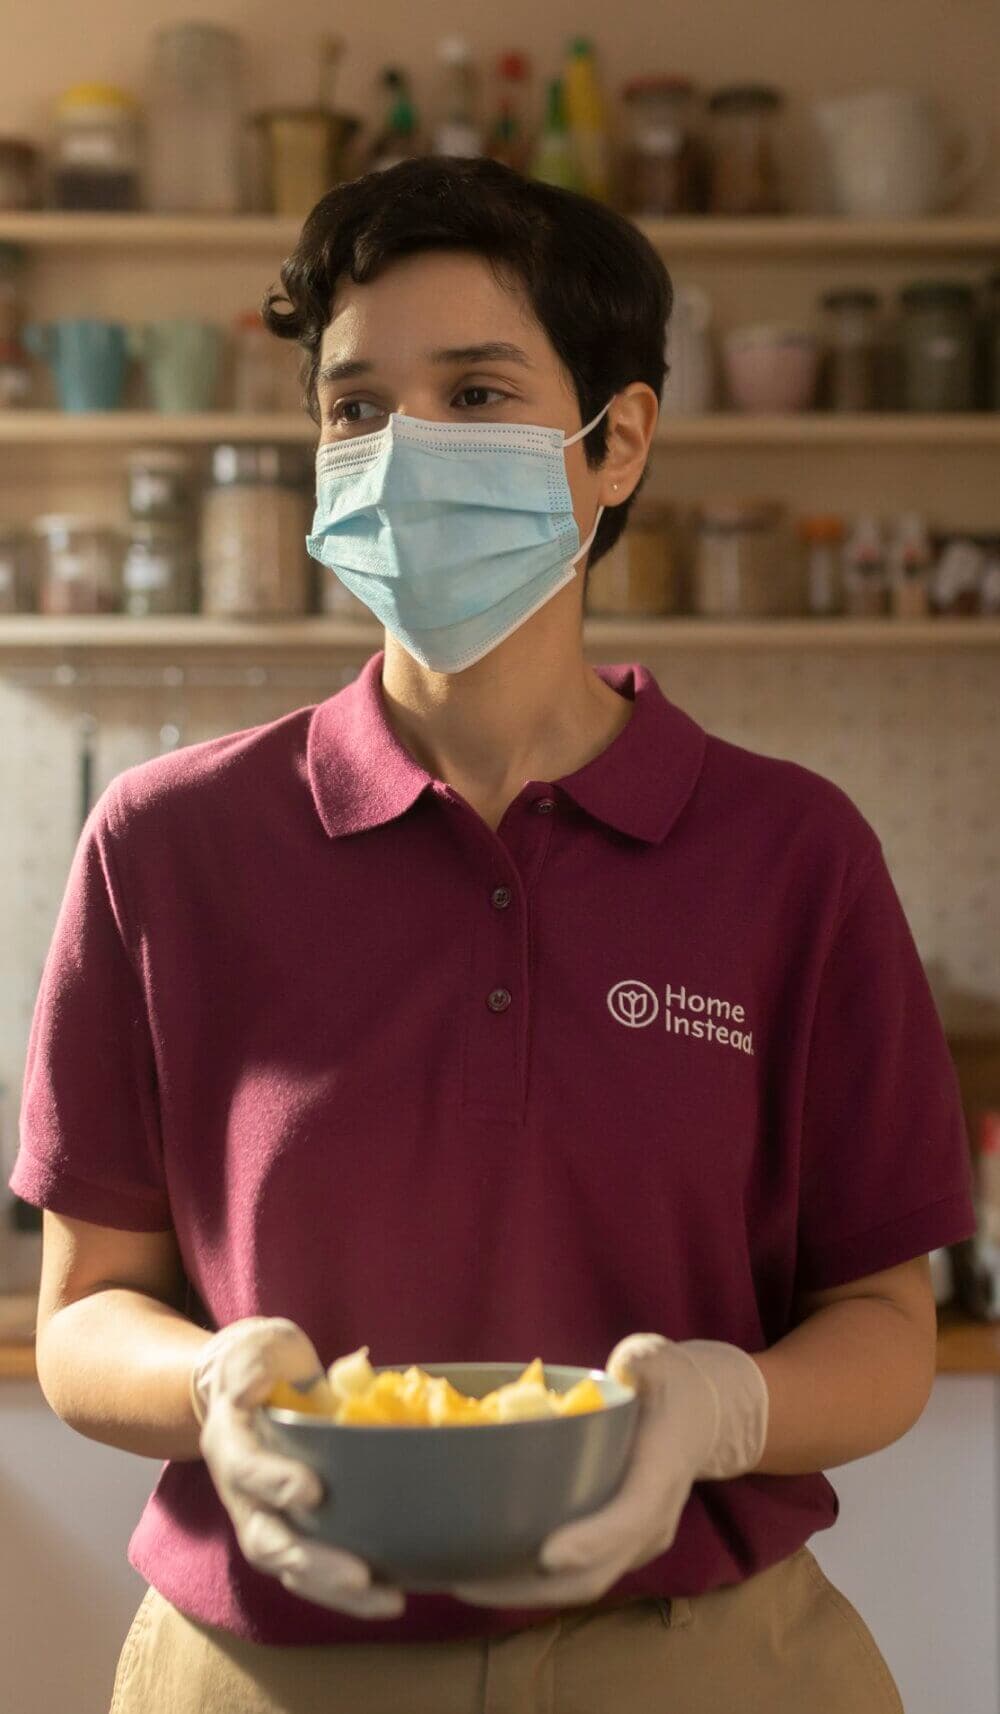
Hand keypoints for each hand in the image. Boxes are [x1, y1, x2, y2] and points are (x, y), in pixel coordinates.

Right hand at [192, 1316, 405, 1619]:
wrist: (251, 1383)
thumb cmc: (259, 1362)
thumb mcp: (252, 1347)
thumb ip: (250, 1363)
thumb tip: (255, 1380)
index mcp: (230, 1442)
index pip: (245, 1469)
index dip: (274, 1483)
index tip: (313, 1492)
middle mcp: (242, 1492)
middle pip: (266, 1540)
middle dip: (312, 1562)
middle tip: (359, 1574)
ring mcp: (266, 1517)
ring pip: (291, 1568)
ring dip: (335, 1590)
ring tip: (388, 1600)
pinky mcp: (295, 1529)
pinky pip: (314, 1569)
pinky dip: (347, 1590)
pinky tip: (390, 1595)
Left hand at [448, 1332, 768, 1609]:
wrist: (705, 1411)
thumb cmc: (666, 1380)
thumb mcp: (651, 1360)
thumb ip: (630, 1369)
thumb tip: (596, 1379)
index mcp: (665, 1467)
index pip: (633, 1514)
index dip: (592, 1540)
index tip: (545, 1554)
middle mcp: (656, 1516)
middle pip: (600, 1571)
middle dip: (533, 1586)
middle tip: (467, 1580)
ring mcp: (643, 1538)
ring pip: (587, 1582)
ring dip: (528, 1590)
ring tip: (465, 1580)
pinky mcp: (624, 1544)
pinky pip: (583, 1573)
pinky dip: (538, 1580)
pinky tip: (492, 1568)